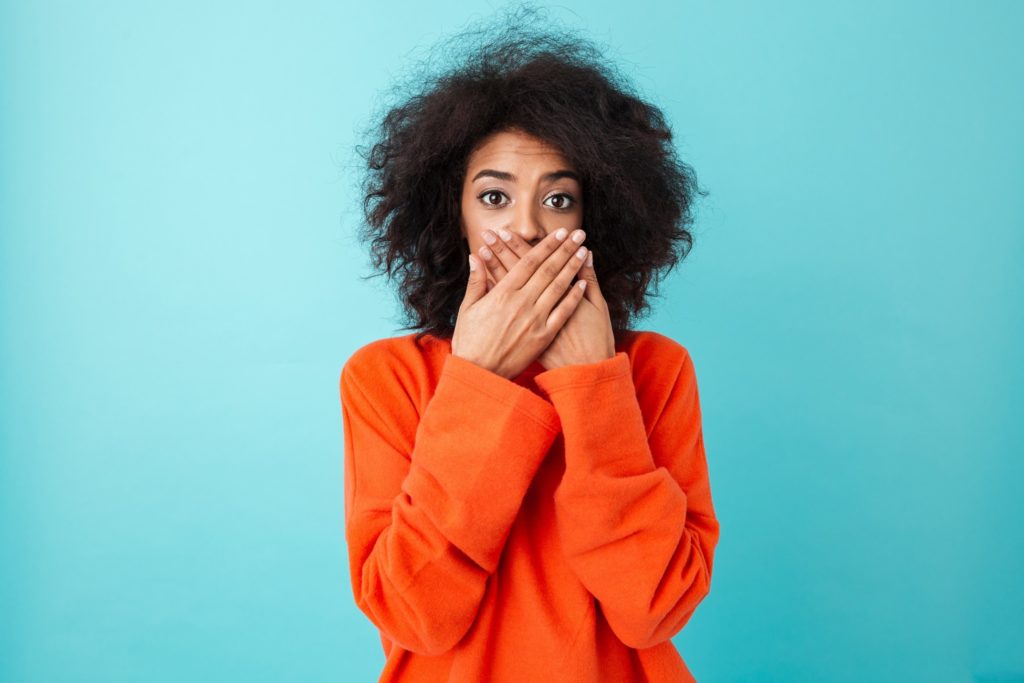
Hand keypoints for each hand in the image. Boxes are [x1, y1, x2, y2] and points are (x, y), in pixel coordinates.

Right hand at [451, 227, 589, 379]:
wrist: (479, 373)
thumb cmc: (470, 341)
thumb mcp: (468, 308)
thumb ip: (476, 281)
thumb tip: (475, 257)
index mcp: (503, 293)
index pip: (529, 262)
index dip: (546, 245)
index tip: (559, 233)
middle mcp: (522, 302)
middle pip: (548, 269)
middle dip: (564, 249)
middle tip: (577, 234)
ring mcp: (535, 319)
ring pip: (558, 287)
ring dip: (572, 267)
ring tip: (583, 251)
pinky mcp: (543, 336)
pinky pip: (563, 312)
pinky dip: (574, 296)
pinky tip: (583, 282)